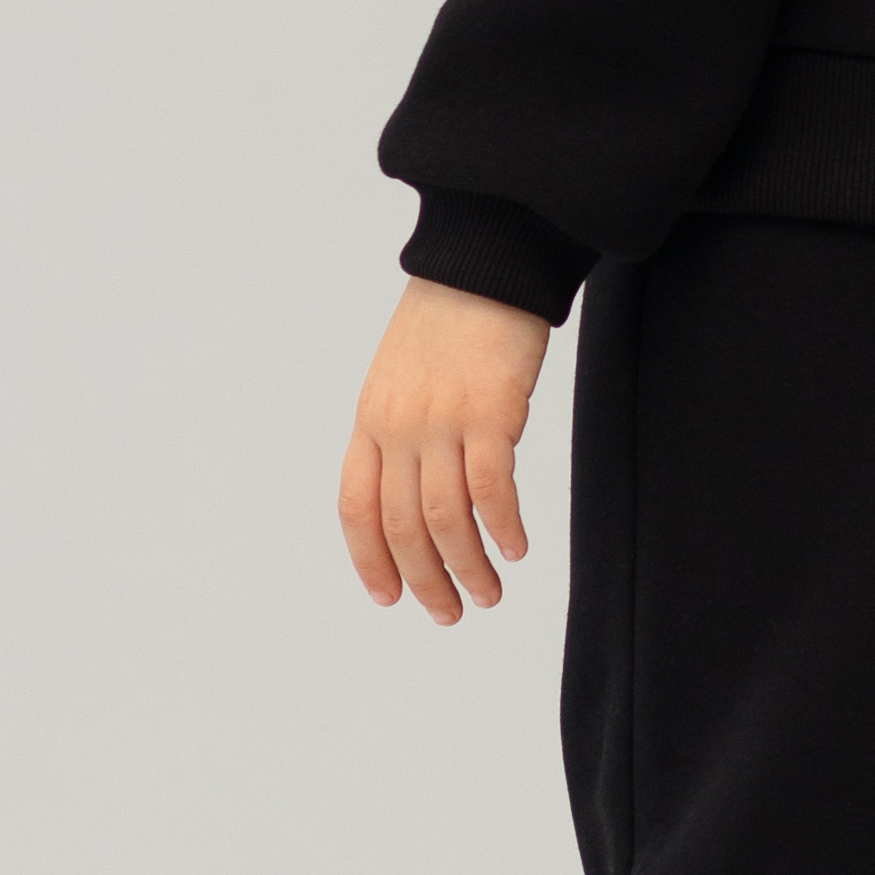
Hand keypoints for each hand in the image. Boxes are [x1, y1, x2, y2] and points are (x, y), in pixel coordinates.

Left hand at [339, 279, 552, 621]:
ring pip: (445, 518)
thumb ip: (403, 430)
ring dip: (467, 566)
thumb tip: (419, 492)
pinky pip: (491, 490)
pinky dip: (503, 528)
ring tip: (488, 594)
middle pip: (401, 525)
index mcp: (371, 419)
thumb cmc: (453, 318)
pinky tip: (517, 548)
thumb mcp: (403, 376)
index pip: (357, 509)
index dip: (371, 561)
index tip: (392, 599)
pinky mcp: (490, 411)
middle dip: (425, 580)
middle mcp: (398, 425)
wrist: (486, 261)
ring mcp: (441, 419)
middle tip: (450, 612)